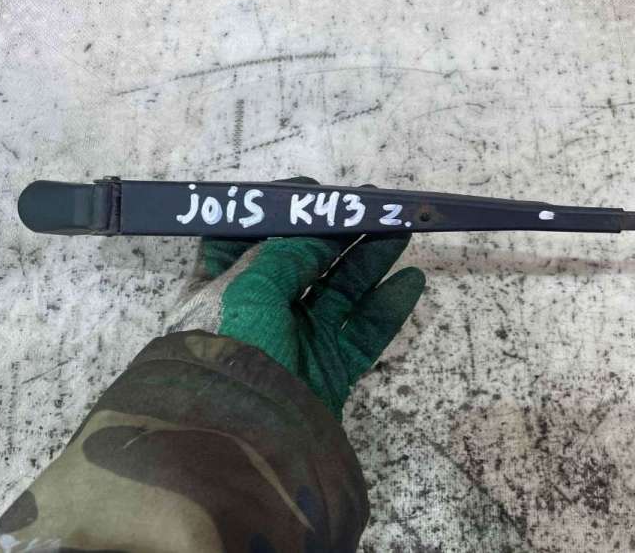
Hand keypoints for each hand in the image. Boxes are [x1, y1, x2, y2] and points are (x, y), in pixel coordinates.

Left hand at [167, 178, 425, 418]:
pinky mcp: (329, 371)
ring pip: (341, 291)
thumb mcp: (249, 286)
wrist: (239, 440)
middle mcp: (261, 310)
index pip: (250, 238)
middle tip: (376, 207)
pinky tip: (410, 282)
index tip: (316, 194)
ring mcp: (298, 341)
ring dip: (371, 260)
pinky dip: (388, 308)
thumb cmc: (231, 349)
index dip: (282, 213)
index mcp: (224, 287)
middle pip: (306, 260)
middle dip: (339, 232)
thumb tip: (318, 227)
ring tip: (401, 231)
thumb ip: (287, 250)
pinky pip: (364, 333)